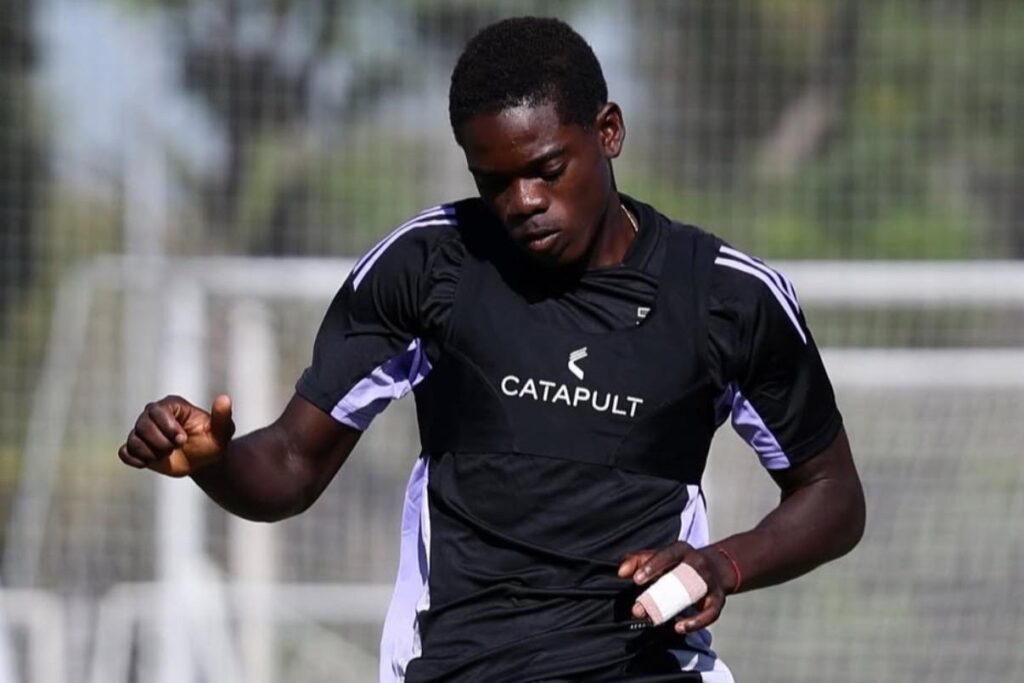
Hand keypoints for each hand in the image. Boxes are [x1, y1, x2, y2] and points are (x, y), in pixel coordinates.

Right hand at [118, 394, 235, 476]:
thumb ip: (222, 416)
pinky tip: (150, 463)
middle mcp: (153, 414)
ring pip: (133, 440)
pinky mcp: (136, 447)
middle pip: (142, 425)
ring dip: (151, 453)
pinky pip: (124, 452)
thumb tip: (224, 398)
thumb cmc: (213, 442)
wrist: (202, 461)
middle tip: (174, 449)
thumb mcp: (222, 432)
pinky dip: (135, 460)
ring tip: (166, 455)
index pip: (158, 412)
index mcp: (172, 405)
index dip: (168, 428)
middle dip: (160, 443)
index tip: (182, 440)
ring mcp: (142, 430)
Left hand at [618, 541, 732, 633]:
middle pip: (680, 577)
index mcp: (682, 550)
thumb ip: (639, 560)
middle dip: (657, 594)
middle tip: (638, 609)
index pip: (667, 555)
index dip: (652, 566)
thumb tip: (621, 571)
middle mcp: (698, 564)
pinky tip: (679, 627)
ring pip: (693, 596)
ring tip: (654, 621)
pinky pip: (709, 613)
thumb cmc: (680, 563)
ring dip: (672, 611)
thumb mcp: (660, 556)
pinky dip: (695, 622)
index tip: (636, 580)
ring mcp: (710, 582)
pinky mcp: (717, 599)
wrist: (716, 568)